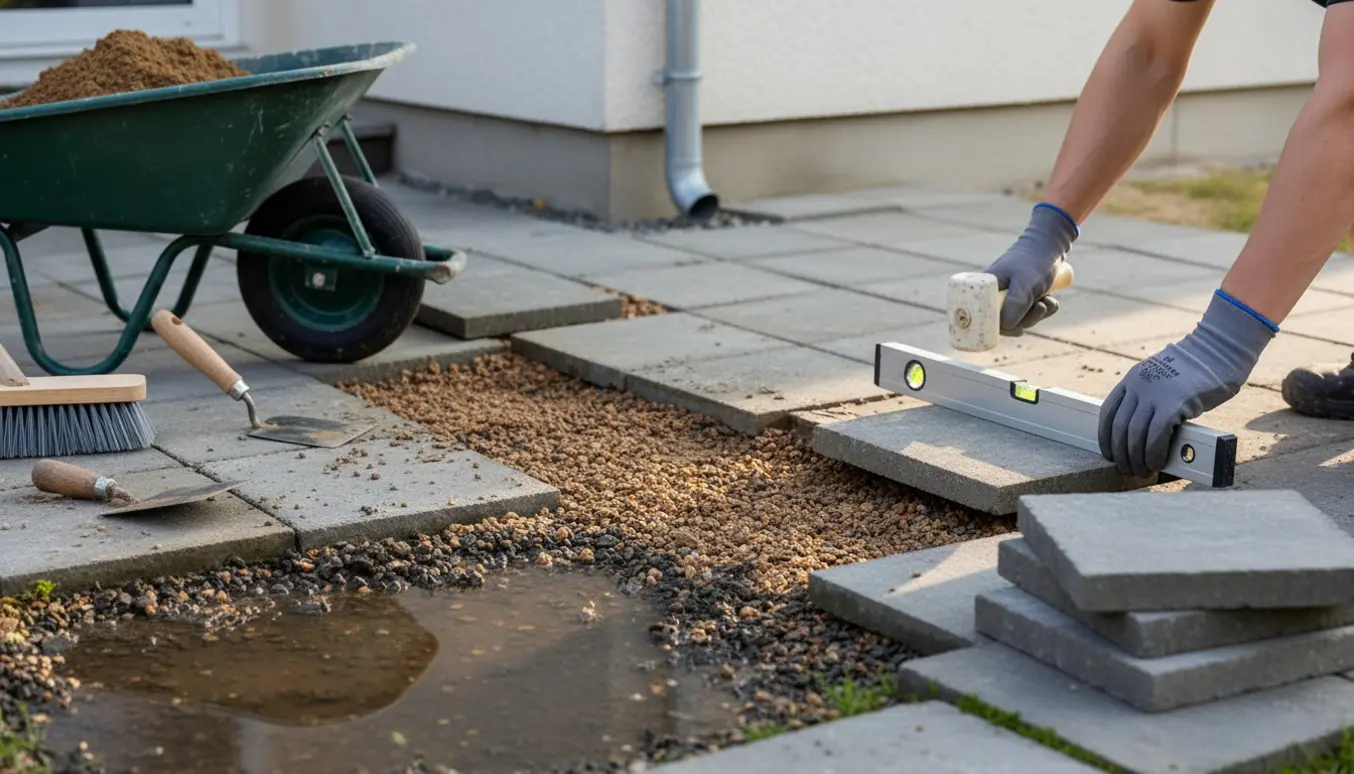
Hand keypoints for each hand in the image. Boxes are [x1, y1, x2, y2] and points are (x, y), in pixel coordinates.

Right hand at [984, 203, 1078, 335]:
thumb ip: (1015, 304)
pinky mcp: (1021, 298)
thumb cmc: (1034, 260)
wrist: (1051, 244)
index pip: (983, 319)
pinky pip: (1030, 313)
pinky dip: (1043, 310)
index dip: (1000, 329)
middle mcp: (993, 295)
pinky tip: (1051, 299)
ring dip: (1038, 315)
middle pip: (1004, 323)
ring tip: (1048, 301)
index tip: (1018, 329)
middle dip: (1026, 320)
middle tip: (1040, 308)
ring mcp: (1008, 297)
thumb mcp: (1025, 283)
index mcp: (984, 290)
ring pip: (1020, 320)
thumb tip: (1005, 326)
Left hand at [1098, 291, 1276, 476]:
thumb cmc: (1196, 370)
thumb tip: (1146, 432)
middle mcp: (1138, 386)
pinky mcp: (1174, 403)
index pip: (1108, 413)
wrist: (1218, 350)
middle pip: (1119, 428)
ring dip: (1137, 459)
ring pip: (1135, 435)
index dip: (1106, 438)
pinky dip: (1154, 454)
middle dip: (1121, 454)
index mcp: (1131, 379)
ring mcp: (1155, 394)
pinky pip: (1156, 436)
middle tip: (1127, 469)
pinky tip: (1157, 463)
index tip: (1110, 453)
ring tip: (1142, 471)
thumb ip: (1150, 399)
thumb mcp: (1162, 379)